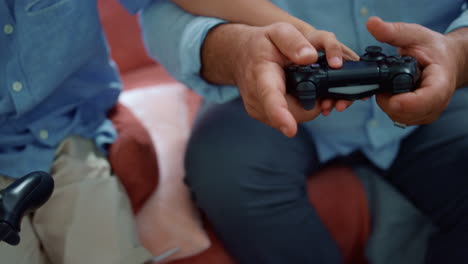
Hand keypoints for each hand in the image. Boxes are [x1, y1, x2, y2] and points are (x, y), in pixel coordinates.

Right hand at [207, 23, 356, 136]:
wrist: (238, 56)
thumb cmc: (260, 44)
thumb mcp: (278, 31)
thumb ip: (294, 42)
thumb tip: (311, 58)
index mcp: (261, 75)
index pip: (271, 97)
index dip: (280, 115)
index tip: (290, 129)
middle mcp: (256, 97)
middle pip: (294, 113)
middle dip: (313, 104)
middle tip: (322, 85)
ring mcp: (258, 110)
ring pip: (294, 118)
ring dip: (307, 107)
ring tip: (307, 86)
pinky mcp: (262, 116)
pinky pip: (289, 118)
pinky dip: (298, 108)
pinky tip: (296, 93)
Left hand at [367, 16, 465, 124]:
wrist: (444, 61)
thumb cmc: (432, 49)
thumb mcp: (415, 36)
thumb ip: (393, 32)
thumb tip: (372, 24)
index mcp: (440, 81)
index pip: (428, 98)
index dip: (409, 103)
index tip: (393, 100)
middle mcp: (437, 101)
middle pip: (409, 112)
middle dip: (388, 101)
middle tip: (381, 85)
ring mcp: (429, 111)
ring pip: (402, 117)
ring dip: (387, 104)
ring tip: (387, 87)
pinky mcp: (420, 116)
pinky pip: (400, 118)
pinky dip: (390, 108)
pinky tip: (390, 95)